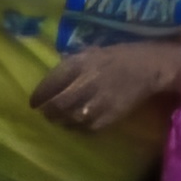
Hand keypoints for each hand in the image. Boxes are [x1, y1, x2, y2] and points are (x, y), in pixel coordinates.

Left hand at [27, 38, 180, 133]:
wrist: (147, 67)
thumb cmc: (116, 57)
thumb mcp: (89, 52)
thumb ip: (70, 65)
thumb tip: (52, 79)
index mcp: (79, 63)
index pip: (52, 81)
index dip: (39, 95)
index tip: (33, 103)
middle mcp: (87, 81)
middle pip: (59, 103)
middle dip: (48, 111)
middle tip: (45, 114)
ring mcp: (100, 100)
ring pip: (73, 117)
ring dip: (62, 121)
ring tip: (58, 121)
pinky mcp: (113, 114)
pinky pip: (91, 127)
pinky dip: (80, 128)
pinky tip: (77, 126)